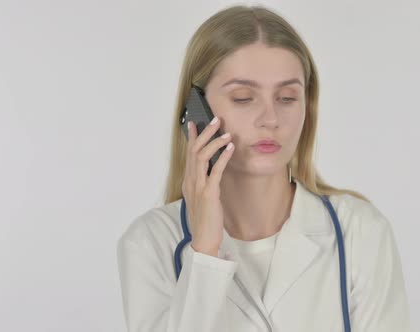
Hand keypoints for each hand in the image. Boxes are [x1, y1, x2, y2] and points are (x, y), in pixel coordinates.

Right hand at [181, 116, 233, 256]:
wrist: (203, 239)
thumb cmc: (205, 219)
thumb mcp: (202, 197)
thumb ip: (204, 182)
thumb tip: (213, 168)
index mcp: (188, 181)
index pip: (189, 154)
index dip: (192, 137)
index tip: (195, 123)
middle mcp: (190, 181)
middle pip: (195, 150)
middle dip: (205, 133)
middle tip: (216, 119)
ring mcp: (198, 187)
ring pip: (202, 157)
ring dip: (215, 142)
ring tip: (225, 131)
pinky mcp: (209, 194)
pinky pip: (215, 171)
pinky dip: (223, 157)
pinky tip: (231, 148)